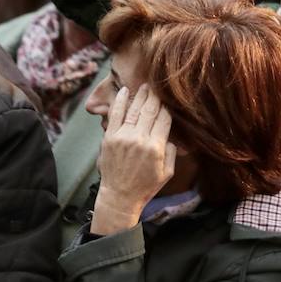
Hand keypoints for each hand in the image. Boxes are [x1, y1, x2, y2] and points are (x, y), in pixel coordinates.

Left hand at [92, 84, 176, 234]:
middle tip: (159, 85)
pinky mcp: (109, 138)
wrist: (119, 196)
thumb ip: (171, 152)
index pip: (165, 119)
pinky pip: (115, 115)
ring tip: (146, 85)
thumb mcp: (167, 173)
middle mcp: (139, 139)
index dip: (168, 107)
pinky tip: (125, 91)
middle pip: (150, 111)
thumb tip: (170, 136)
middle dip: (155, 97)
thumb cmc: (146, 187)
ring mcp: (122, 137)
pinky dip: (120, 101)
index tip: (170, 99)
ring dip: (140, 96)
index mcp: (156, 148)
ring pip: (134, 110)